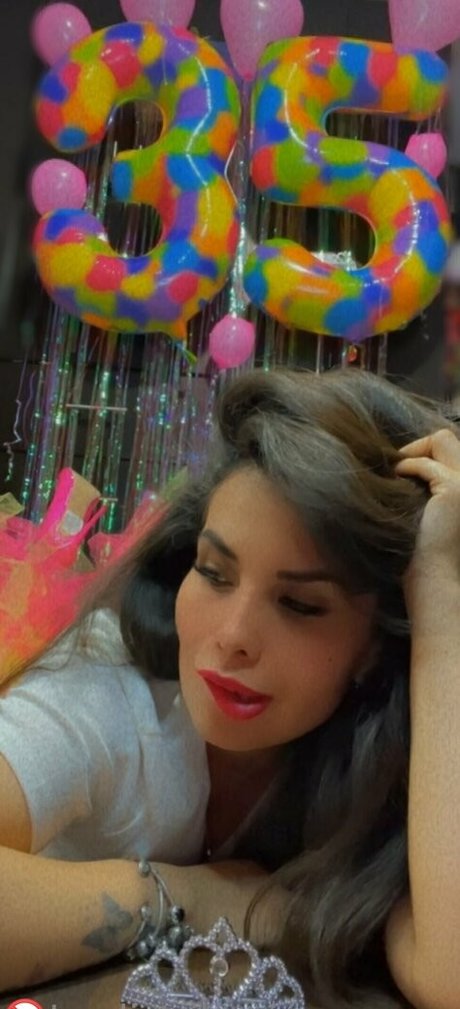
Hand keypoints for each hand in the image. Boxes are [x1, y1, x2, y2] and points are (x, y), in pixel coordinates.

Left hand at [395, 429, 459, 596]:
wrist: (434, 578)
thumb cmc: (426, 552)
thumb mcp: (431, 510)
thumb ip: (428, 486)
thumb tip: (404, 462)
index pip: (450, 449)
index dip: (424, 453)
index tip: (403, 469)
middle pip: (447, 438)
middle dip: (418, 446)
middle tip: (397, 467)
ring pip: (441, 439)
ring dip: (412, 452)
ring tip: (396, 474)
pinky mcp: (455, 489)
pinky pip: (426, 463)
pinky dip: (407, 466)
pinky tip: (395, 482)